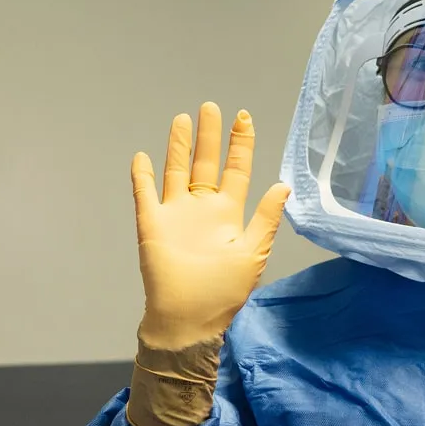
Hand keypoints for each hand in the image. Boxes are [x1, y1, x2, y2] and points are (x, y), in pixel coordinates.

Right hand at [132, 103, 289, 349]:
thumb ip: (266, 217)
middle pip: (206, 163)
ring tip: (183, 120)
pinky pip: (145, 194)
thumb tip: (282, 185)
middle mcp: (202, 209)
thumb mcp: (253, 251)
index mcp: (229, 214)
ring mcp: (176, 215)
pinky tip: (142, 156)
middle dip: (210, 136)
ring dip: (179, 146)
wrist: (190, 317)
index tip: (244, 118)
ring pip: (177, 171)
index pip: (237, 171)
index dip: (241, 146)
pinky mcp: (152, 224)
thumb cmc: (224, 290)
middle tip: (212, 107)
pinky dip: (142, 176)